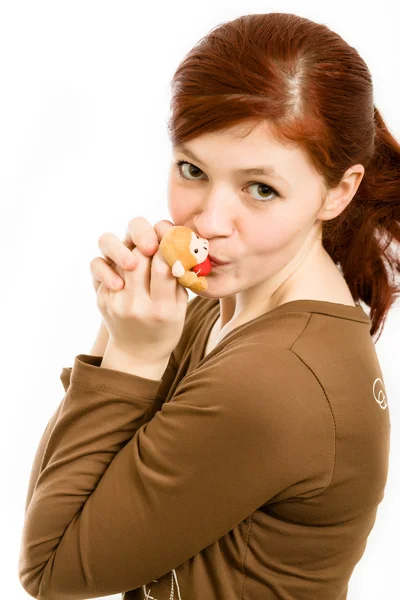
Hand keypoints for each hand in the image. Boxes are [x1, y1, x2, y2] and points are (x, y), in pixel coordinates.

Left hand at [95, 219, 188, 363]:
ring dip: (131, 246)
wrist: (137, 353)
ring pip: (117, 257)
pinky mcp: (100, 298)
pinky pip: (100, 265)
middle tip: (157, 241)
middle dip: (149, 240)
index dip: (168, 244)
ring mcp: (115, 303)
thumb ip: (179, 278)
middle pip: (138, 256)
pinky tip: (127, 262)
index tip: (173, 238)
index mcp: (162, 310)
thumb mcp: (181, 307)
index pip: (162, 266)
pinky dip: (114, 257)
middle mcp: (135, 306)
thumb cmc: (166, 326)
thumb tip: (179, 243)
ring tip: (142, 249)